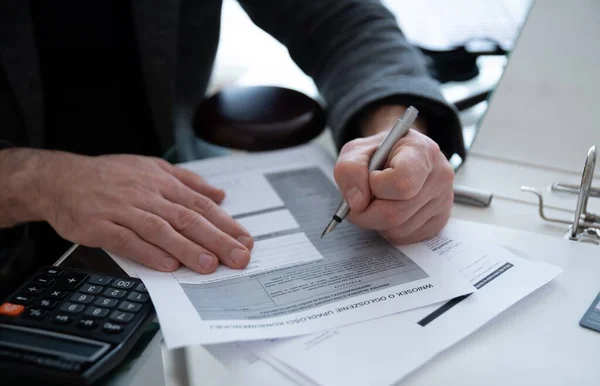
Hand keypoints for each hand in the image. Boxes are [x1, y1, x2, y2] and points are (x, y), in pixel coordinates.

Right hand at [34, 151, 252, 272]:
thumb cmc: (110, 175)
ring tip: (209, 265)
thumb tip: (219, 195)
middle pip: (187, 218)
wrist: (61, 178)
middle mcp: (147, 195)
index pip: (200, 205)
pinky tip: (168, 265)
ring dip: (187, 249)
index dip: (225, 223)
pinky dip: (148, 253)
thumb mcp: (152, 167)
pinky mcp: (101, 226)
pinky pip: (128, 241)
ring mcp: (123, 210)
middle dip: (217, 239)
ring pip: (161, 230)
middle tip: (238, 257)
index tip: (244, 240)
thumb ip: (188, 181)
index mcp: (162, 182)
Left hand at [333, 106, 453, 243]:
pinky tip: (389, 210)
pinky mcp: (440, 221)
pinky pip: (407, 238)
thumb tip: (358, 203)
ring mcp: (443, 200)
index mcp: (421, 150)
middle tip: (358, 204)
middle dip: (367, 213)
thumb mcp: (355, 151)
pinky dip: (389, 230)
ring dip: (377, 222)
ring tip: (377, 203)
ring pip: (399, 229)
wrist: (395, 157)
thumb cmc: (377, 153)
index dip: (376, 187)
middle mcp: (440, 175)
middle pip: (396, 213)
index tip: (370, 179)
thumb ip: (349, 170)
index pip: (402, 182)